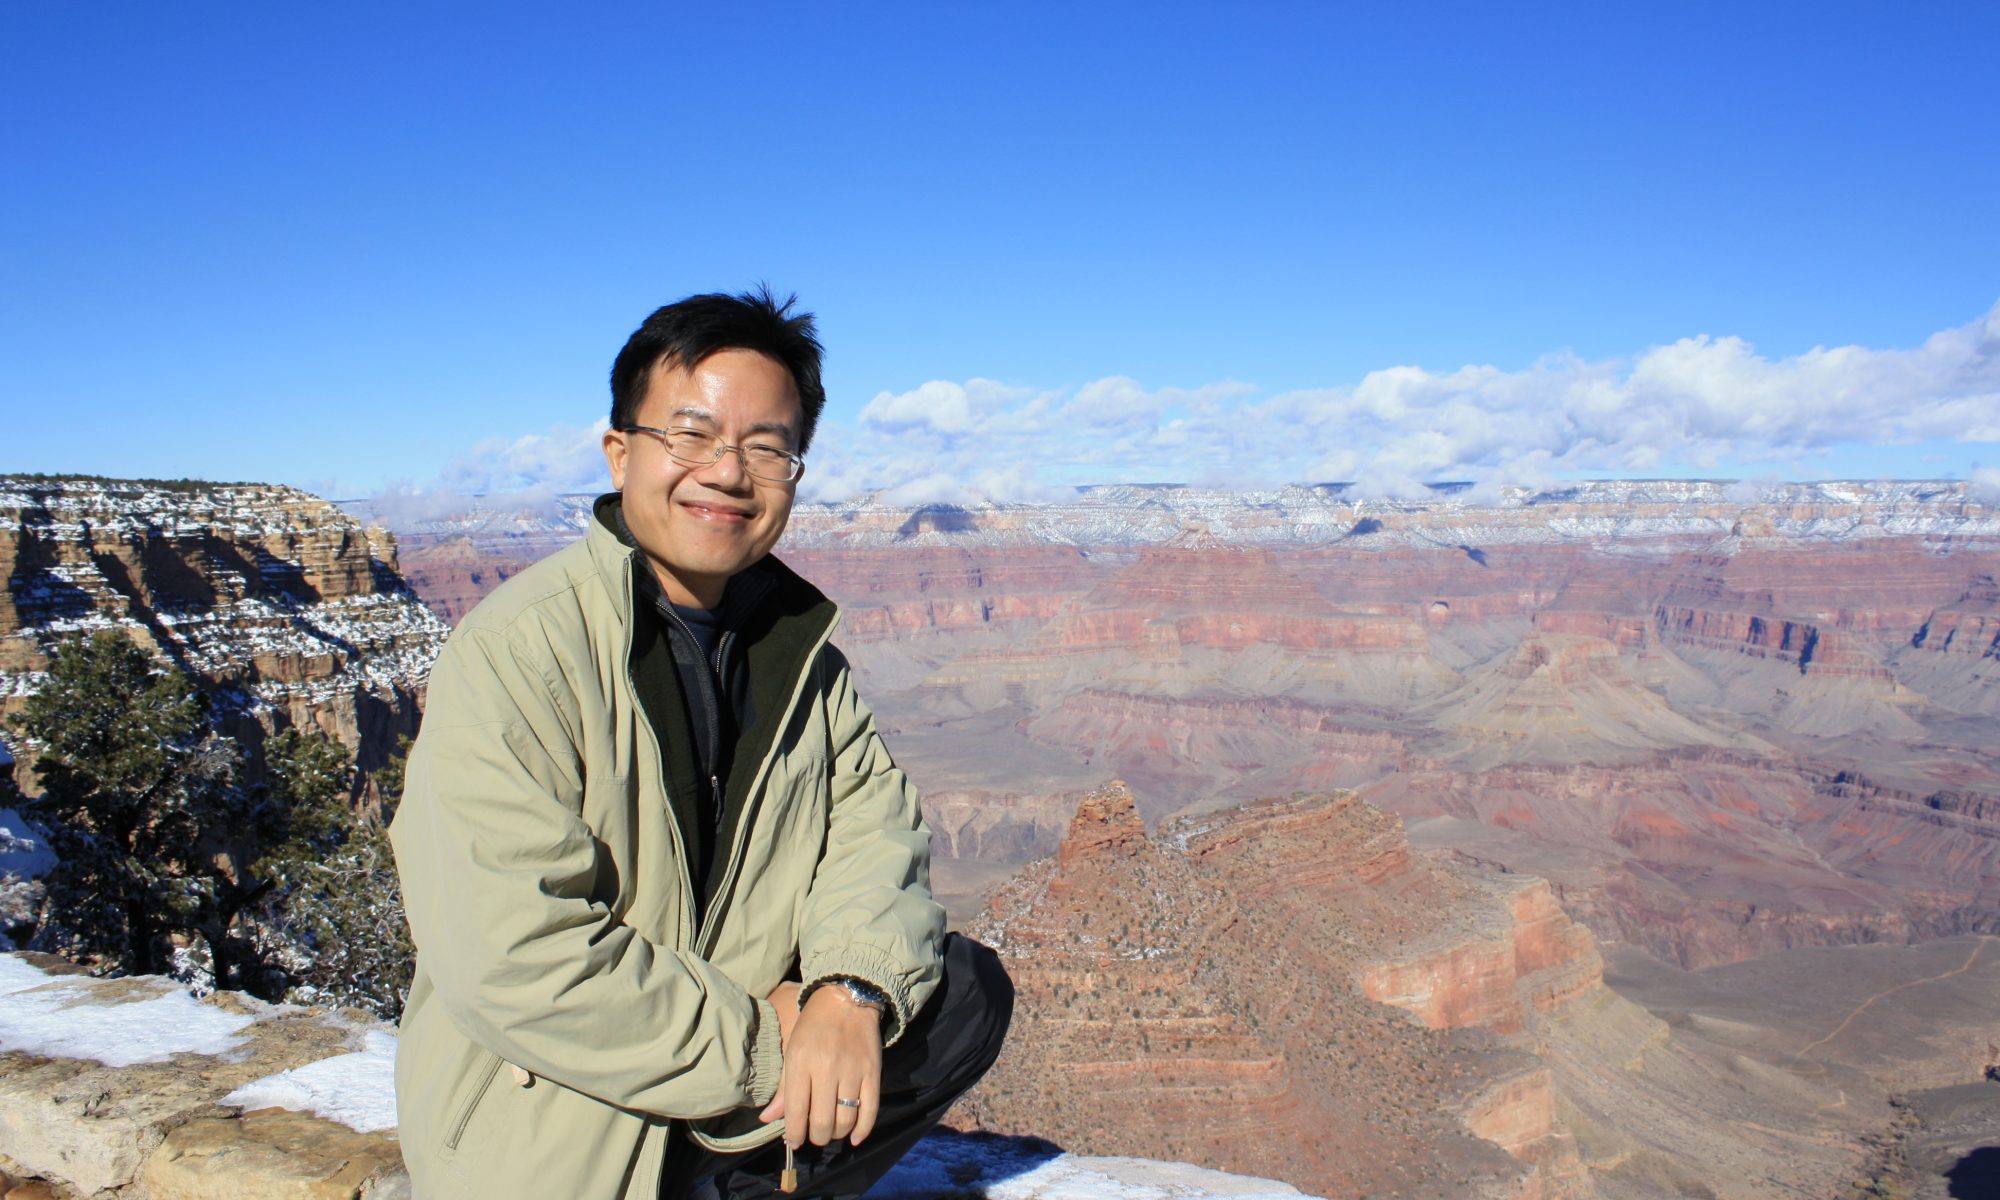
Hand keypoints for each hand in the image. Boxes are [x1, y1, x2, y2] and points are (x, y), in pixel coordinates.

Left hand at [758, 984, 882, 1147]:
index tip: (794, 1141)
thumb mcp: (792, 1050)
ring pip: (845, 1119)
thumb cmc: (813, 1025)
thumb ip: (783, 1087)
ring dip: (837, 1134)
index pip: (796, 1110)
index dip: (794, 1133)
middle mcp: (827, 1067)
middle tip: (814, 1136)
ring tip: (831, 1131)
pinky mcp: (873, 1072)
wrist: (847, 998)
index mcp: (801, 1061)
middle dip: (816, 1137)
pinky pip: (870, 1110)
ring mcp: (853, 1070)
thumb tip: (768, 1119)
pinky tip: (854, 1137)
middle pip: (822, 1120)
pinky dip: (863, 1130)